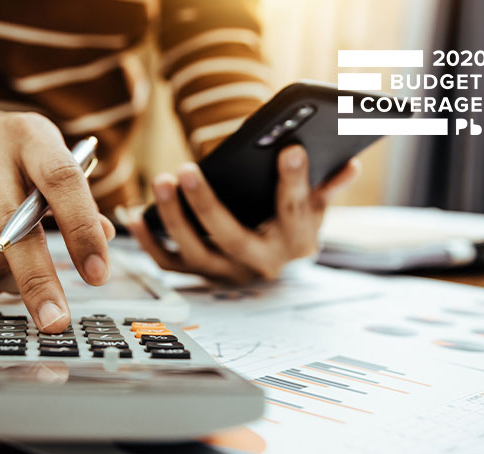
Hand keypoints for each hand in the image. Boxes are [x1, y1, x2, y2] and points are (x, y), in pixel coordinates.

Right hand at [0, 94, 114, 331]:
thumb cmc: (9, 150)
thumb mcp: (49, 154)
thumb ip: (77, 197)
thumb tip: (104, 237)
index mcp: (28, 136)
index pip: (61, 182)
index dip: (83, 231)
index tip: (97, 275)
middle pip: (14, 230)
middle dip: (40, 283)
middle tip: (56, 320)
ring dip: (13, 285)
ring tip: (23, 281)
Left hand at [126, 145, 359, 281]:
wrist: (276, 260)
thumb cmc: (293, 221)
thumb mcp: (315, 204)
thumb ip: (327, 185)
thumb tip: (349, 165)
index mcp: (296, 243)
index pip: (294, 211)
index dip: (293, 180)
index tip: (289, 149)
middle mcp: (260, 264)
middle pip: (230, 237)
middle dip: (206, 204)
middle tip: (186, 169)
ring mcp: (226, 272)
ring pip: (194, 251)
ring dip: (172, 219)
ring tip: (160, 182)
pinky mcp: (200, 274)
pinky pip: (168, 262)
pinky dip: (148, 241)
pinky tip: (134, 214)